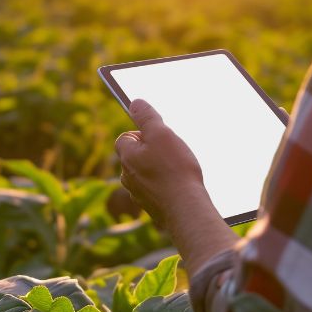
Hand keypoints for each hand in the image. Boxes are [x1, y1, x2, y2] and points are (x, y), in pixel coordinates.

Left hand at [115, 99, 204, 229]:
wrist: (186, 209)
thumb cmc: (175, 169)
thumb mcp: (161, 134)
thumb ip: (147, 117)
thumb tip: (135, 103)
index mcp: (127, 158)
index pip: (124, 138)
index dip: (140, 133)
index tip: (158, 136)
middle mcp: (128, 178)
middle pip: (135, 156)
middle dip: (151, 152)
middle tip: (171, 152)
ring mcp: (139, 195)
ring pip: (145, 174)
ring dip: (158, 169)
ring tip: (177, 169)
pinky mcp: (152, 207)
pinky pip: (155, 190)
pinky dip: (165, 186)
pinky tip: (180, 186)